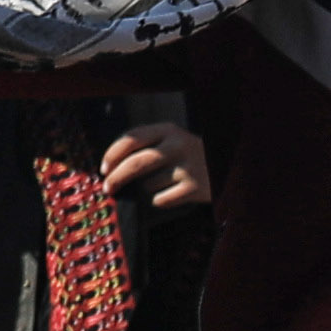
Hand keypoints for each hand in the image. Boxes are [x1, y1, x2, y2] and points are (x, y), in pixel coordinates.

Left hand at [97, 124, 212, 211]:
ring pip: (148, 185)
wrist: (227, 167)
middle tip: (108, 189)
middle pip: (136, 163)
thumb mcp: (171, 140)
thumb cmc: (189, 156)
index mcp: (168, 130)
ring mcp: (188, 167)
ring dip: (146, 190)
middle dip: (116, 178)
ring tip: (162, 184)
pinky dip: (160, 200)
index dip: (112, 155)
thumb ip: (145, 145)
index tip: (103, 169)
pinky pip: (161, 199)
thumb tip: (109, 167)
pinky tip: (172, 193)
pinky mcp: (195, 188)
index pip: (131, 139)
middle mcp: (178, 145)